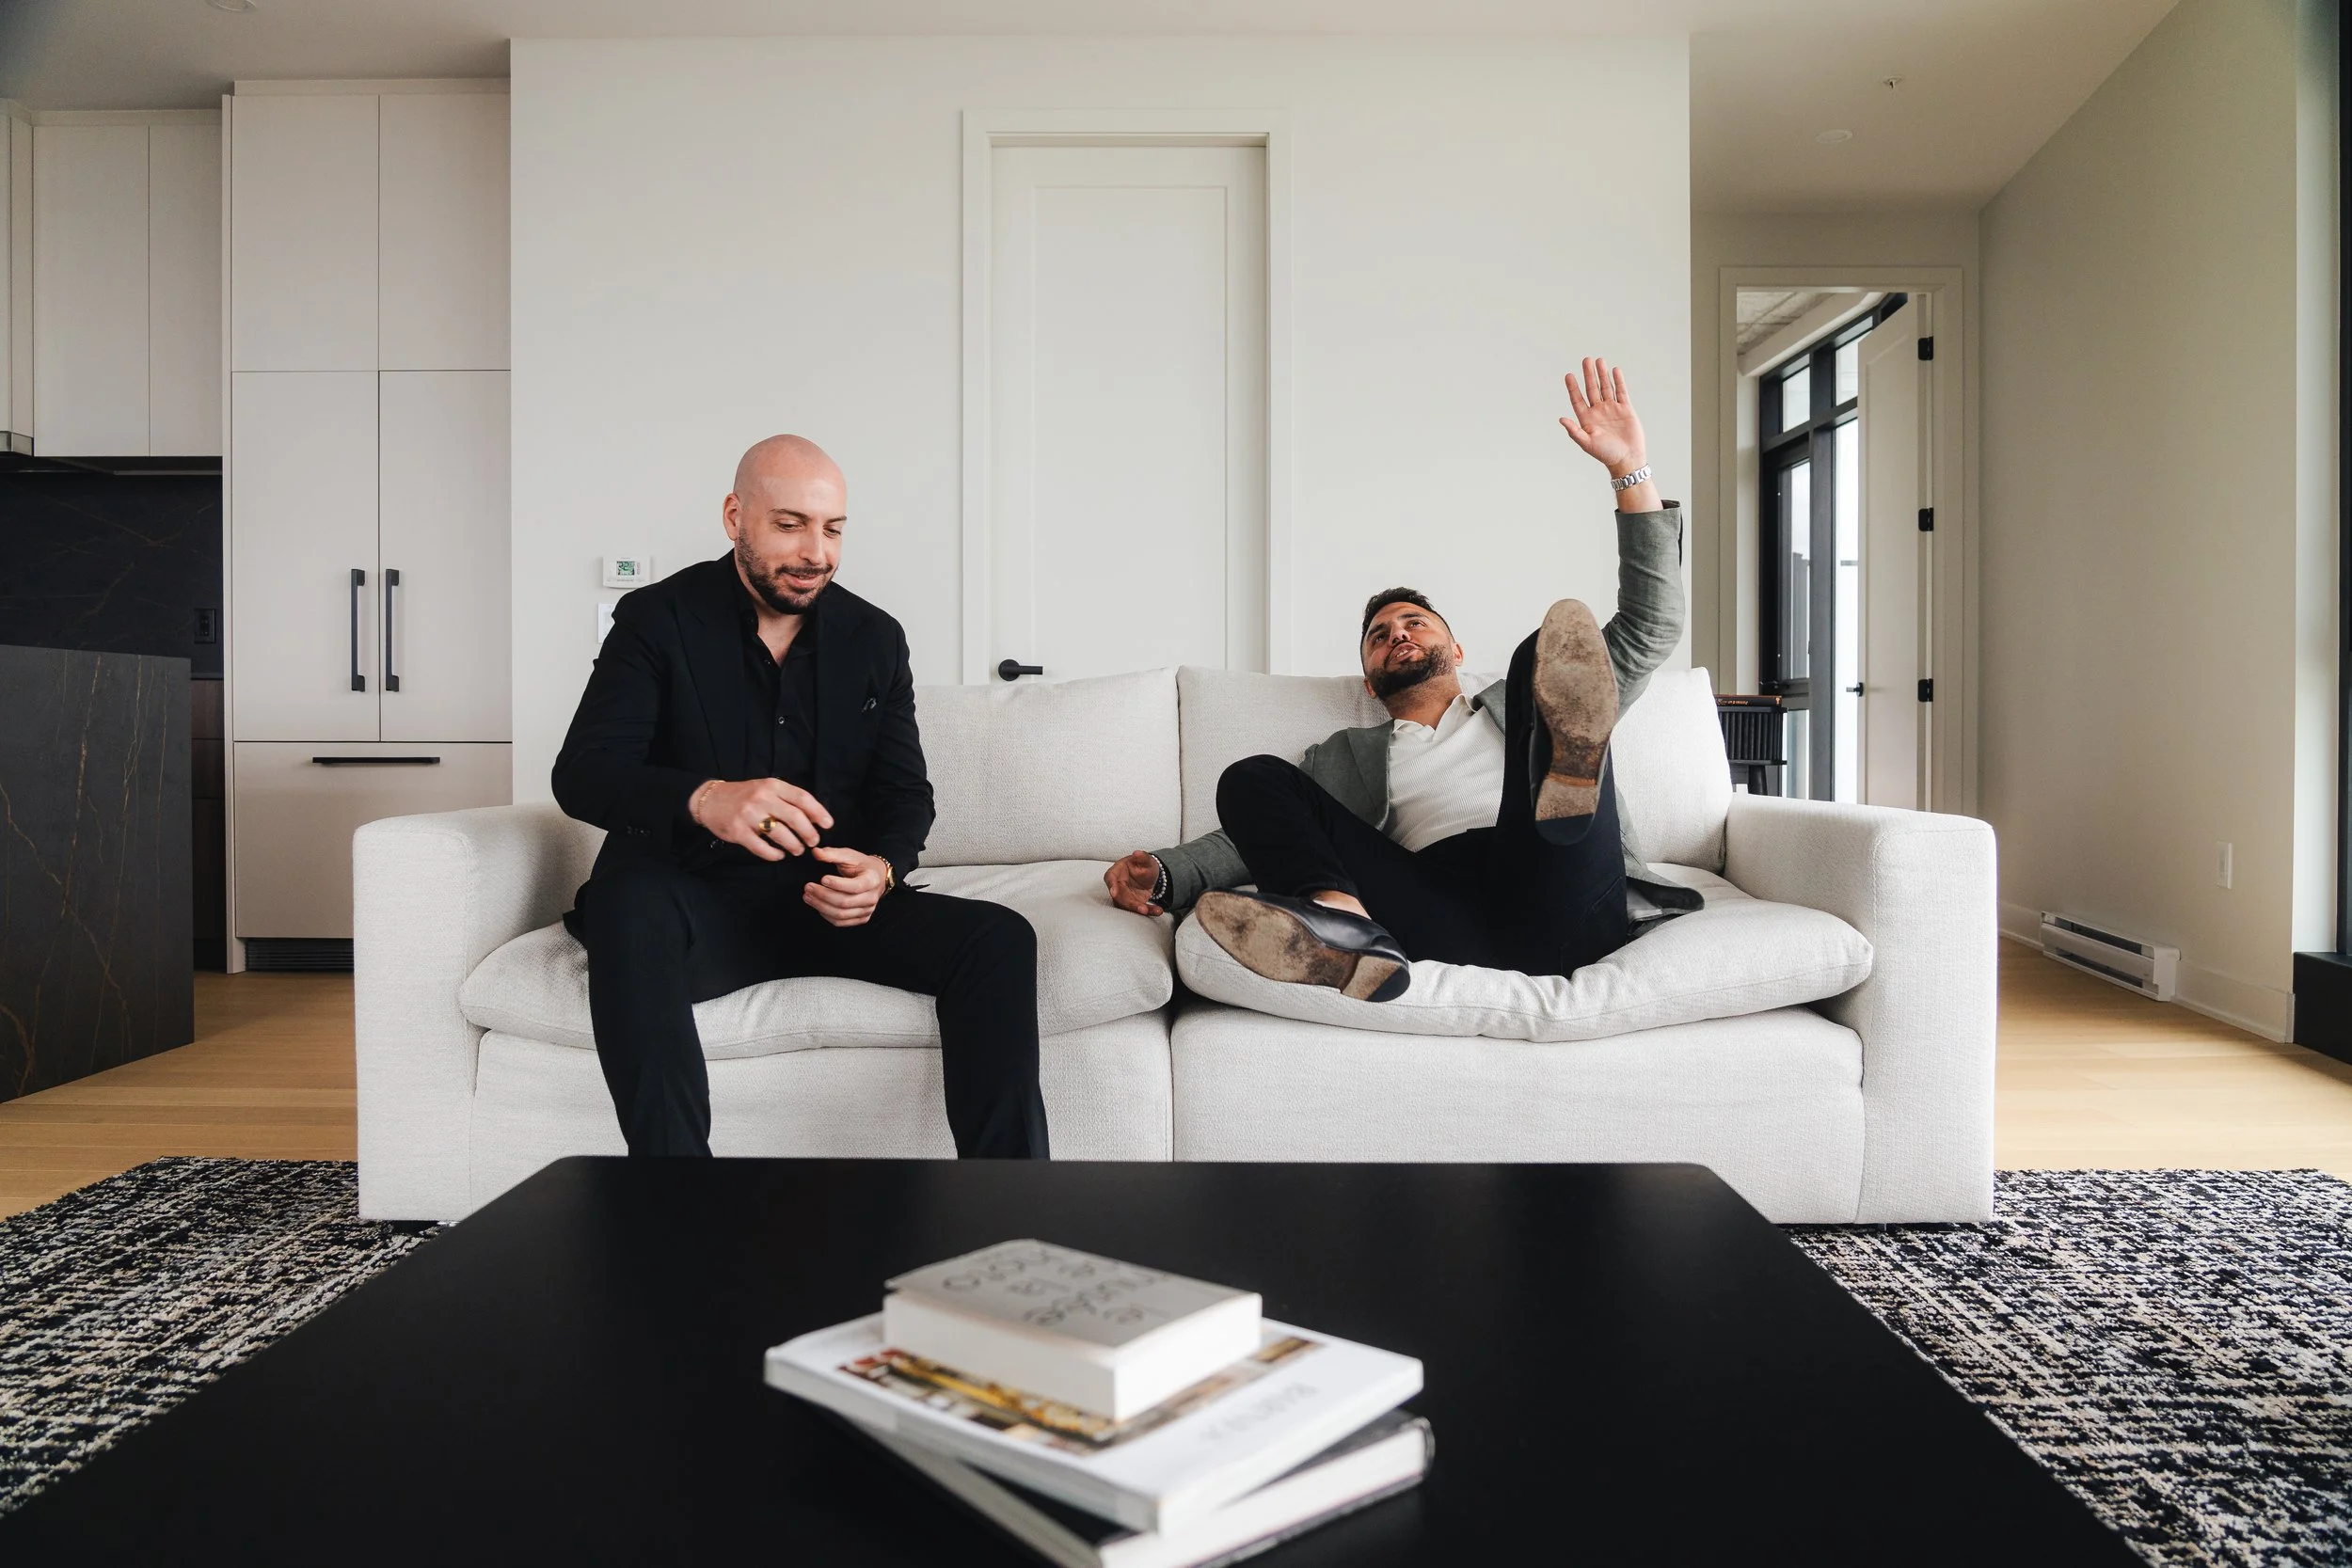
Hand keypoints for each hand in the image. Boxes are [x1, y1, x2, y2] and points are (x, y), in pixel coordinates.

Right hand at [693, 777, 833, 860]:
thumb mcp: (766, 788)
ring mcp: (748, 815)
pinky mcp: (737, 831)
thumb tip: (815, 817)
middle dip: (809, 833)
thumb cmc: (745, 796)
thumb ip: (788, 799)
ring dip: (794, 846)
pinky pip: (762, 848)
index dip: (818, 812)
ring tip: (797, 850)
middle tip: (813, 842)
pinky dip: (774, 855)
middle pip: (795, 818)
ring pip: (781, 835)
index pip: (802, 798)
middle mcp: (761, 798)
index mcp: (772, 785)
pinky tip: (779, 855)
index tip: (828, 825)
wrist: (710, 800)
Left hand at [804, 845, 889, 927]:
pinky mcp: (861, 918)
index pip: (855, 886)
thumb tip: (815, 852)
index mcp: (872, 880)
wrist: (876, 877)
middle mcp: (872, 898)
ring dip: (821, 906)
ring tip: (808, 896)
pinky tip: (817, 905)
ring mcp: (867, 910)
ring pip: (841, 914)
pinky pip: (840, 922)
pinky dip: (826, 915)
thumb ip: (832, 854)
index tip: (822, 878)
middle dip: (823, 895)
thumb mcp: (849, 855)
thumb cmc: (861, 865)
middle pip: (845, 902)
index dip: (838, 884)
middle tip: (808, 887)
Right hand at [1105, 851, 1164, 915]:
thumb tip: (1137, 853)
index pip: (1110, 878)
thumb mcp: (1146, 859)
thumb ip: (1142, 857)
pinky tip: (1157, 911)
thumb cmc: (1143, 865)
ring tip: (1149, 910)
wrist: (1150, 874)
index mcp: (1117, 871)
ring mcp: (1125, 896)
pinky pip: (1140, 908)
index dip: (1111, 885)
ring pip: (1129, 905)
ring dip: (1139, 909)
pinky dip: (1149, 910)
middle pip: (1120, 896)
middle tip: (1141, 908)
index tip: (1114, 893)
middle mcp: (1118, 886)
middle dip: (1130, 904)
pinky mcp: (1134, 903)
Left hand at [1557, 357, 1647, 477]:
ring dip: (1602, 374)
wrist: (1627, 458)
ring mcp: (1612, 409)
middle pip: (1592, 389)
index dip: (1573, 387)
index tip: (1569, 375)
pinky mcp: (1625, 409)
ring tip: (1599, 360)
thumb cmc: (1605, 454)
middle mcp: (1598, 411)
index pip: (1577, 399)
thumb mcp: (1586, 443)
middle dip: (1589, 374)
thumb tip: (1561, 419)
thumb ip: (1574, 430)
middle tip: (1586, 360)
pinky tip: (1615, 370)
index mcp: (1587, 419)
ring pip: (1606, 387)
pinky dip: (1618, 381)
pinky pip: (1621, 392)